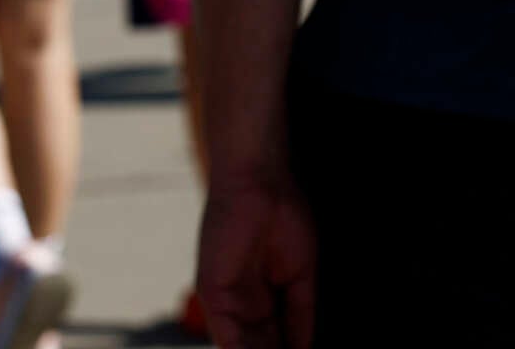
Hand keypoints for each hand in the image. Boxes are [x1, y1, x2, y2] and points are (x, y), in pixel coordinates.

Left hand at [197, 177, 316, 348]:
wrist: (261, 182)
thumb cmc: (284, 216)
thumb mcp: (301, 274)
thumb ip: (301, 314)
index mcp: (265, 298)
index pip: (278, 342)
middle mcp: (244, 304)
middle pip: (260, 347)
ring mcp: (228, 300)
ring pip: (244, 348)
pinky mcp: (213, 292)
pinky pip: (228, 337)